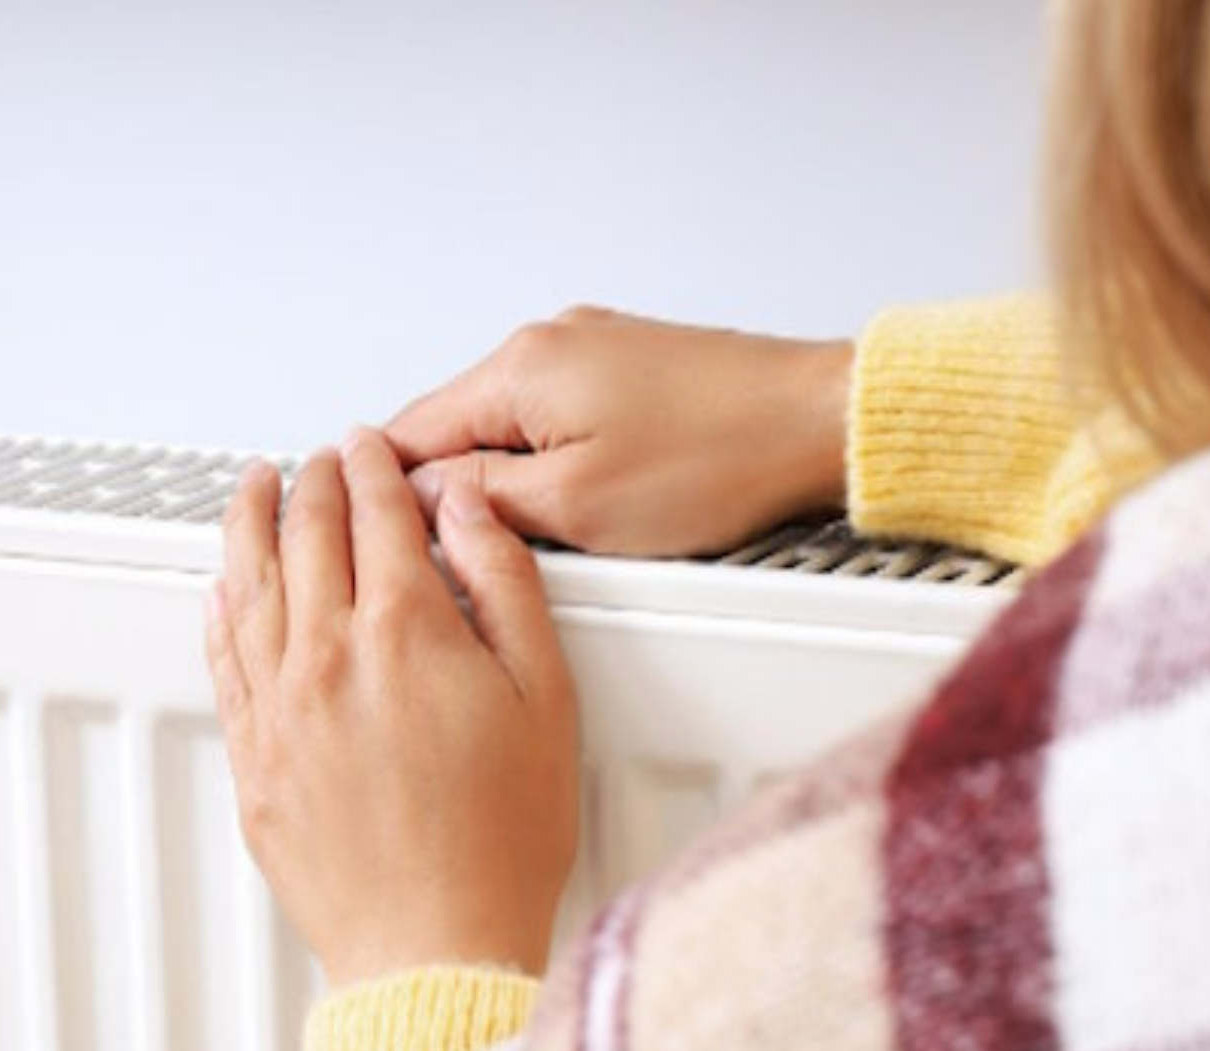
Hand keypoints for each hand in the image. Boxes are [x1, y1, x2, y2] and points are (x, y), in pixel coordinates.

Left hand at [206, 427, 580, 987]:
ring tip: (252, 489)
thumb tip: (467, 512)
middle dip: (312, 483)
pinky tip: (222, 590)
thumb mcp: (542, 698)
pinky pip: (223, 660)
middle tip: (318, 460)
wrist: (435, 946)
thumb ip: (504, 587)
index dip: (372, 467)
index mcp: (404, 632)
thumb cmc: (499, 842)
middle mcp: (327, 658)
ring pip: (247, 584)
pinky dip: (220, 610)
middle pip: (304, 535)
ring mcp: (279, 710)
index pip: (376, 514)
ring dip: (249, 523)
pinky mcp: (252, 760)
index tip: (369, 447)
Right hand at [386, 307, 853, 555]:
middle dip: (462, 490)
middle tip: (489, 548)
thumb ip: (481, 499)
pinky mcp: (632, 368)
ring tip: (562, 528)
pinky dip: (565, 462)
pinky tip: (602, 499)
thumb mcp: (576, 506)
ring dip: (519, 479)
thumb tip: (419, 499)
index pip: (408, 432)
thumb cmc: (722, 459)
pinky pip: (565, 419)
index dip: (391, 495)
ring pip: (514, 427)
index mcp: (520, 368)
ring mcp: (593, 349)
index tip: (388, 539)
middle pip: (460, 426)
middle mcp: (549, 342)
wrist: (821, 424)